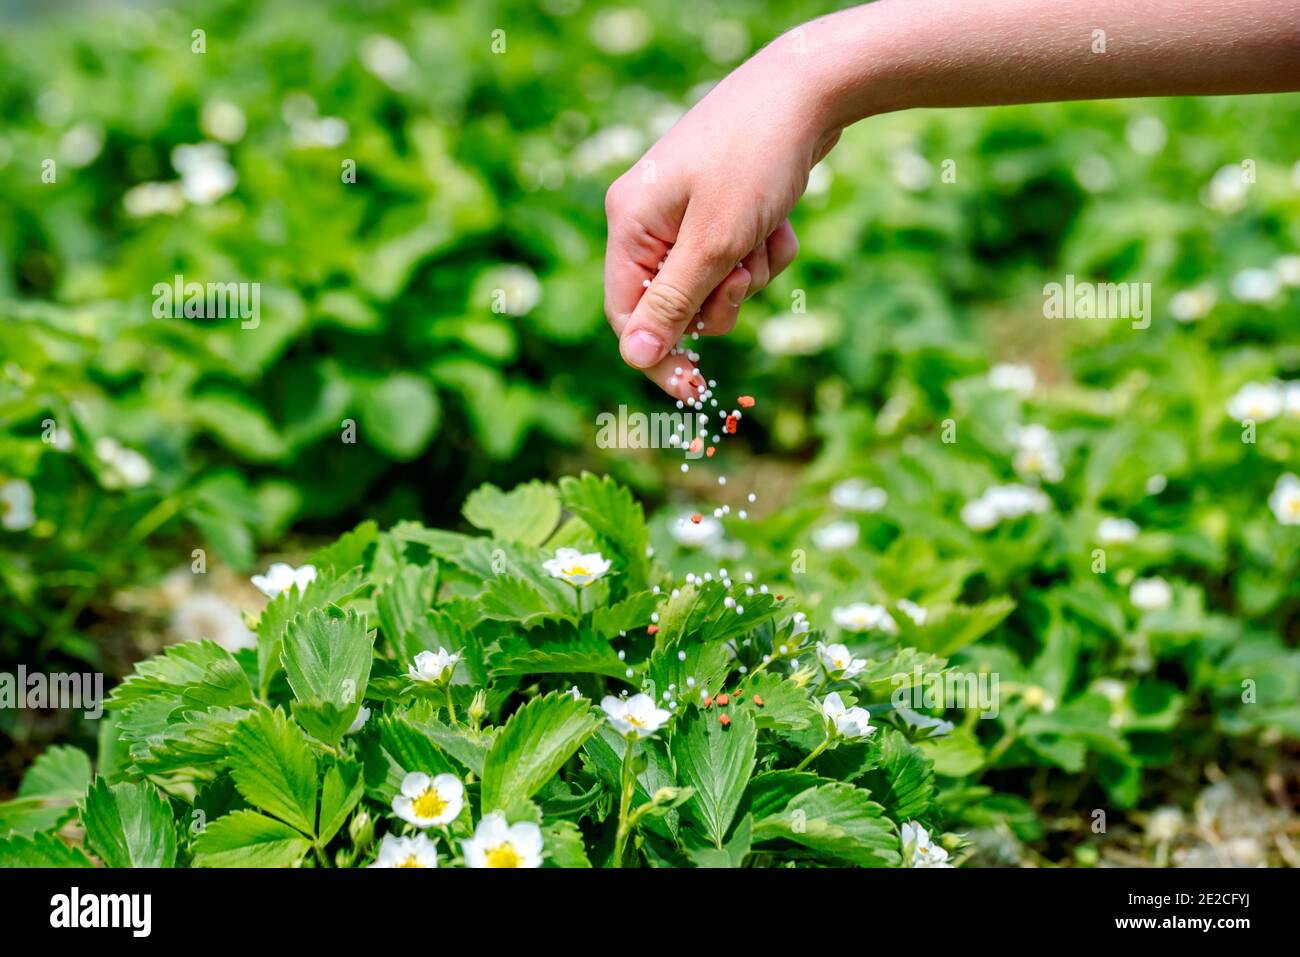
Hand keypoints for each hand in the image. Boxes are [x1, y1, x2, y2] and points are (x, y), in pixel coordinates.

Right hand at [603, 44, 840, 399]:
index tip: (696, 391)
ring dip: (750, 273)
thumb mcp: (714, 243)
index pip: (627, 314)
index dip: (660, 356)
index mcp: (630, 223)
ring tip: (765, 232)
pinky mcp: (723, 208)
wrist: (809, 89)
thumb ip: (673, 304)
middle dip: (720, 299)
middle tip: (743, 269)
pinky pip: (740, 259)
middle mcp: (649, 219)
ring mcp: (686, 212)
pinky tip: (779, 218)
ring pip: (715, 285)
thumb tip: (633, 358)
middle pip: (676, 305)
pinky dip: (765, 250)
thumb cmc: (754, 160)